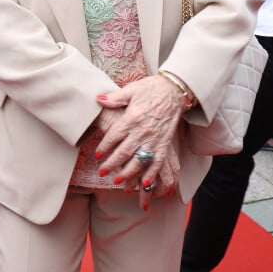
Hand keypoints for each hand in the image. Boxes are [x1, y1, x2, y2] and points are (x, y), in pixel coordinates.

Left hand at [95, 74, 184, 207]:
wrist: (175, 90)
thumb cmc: (152, 89)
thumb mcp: (131, 90)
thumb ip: (115, 98)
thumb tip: (98, 99)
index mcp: (132, 118)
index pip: (114, 136)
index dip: (104, 147)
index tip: (97, 154)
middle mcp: (142, 131)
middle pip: (123, 152)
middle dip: (111, 164)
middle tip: (102, 172)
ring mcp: (154, 139)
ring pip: (139, 160)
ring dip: (128, 172)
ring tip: (118, 180)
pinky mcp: (165, 143)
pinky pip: (158, 162)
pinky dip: (152, 173)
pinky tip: (145, 183)